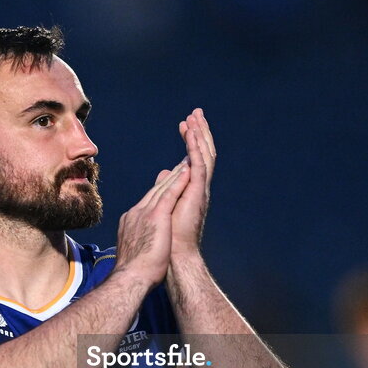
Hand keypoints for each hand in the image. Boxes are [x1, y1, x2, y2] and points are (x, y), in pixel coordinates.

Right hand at [113, 161, 189, 287]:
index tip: (164, 184)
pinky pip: (169, 194)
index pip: (146, 203)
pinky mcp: (156, 216)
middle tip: (177, 167)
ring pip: (162, 189)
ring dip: (174, 175)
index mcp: (130, 222)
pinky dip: (178, 182)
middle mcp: (136, 213)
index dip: (157, 192)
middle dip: (166, 179)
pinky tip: (186, 172)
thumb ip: (137, 244)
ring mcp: (145, 213)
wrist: (131, 277)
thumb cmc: (134, 273)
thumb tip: (138, 246)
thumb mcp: (134, 253)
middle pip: (154, 192)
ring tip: (185, 163)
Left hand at [170, 108, 215, 257]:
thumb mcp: (165, 203)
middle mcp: (199, 187)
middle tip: (196, 112)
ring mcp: (200, 189)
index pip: (193, 158)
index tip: (186, 123)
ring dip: (199, 135)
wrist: (175, 255)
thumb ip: (168, 187)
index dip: (191, 140)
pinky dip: (195, 148)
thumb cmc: (169, 236)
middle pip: (202, 152)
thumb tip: (164, 173)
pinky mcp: (198, 193)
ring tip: (195, 117)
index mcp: (191, 189)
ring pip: (203, 155)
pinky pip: (199, 165)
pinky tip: (192, 134)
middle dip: (199, 131)